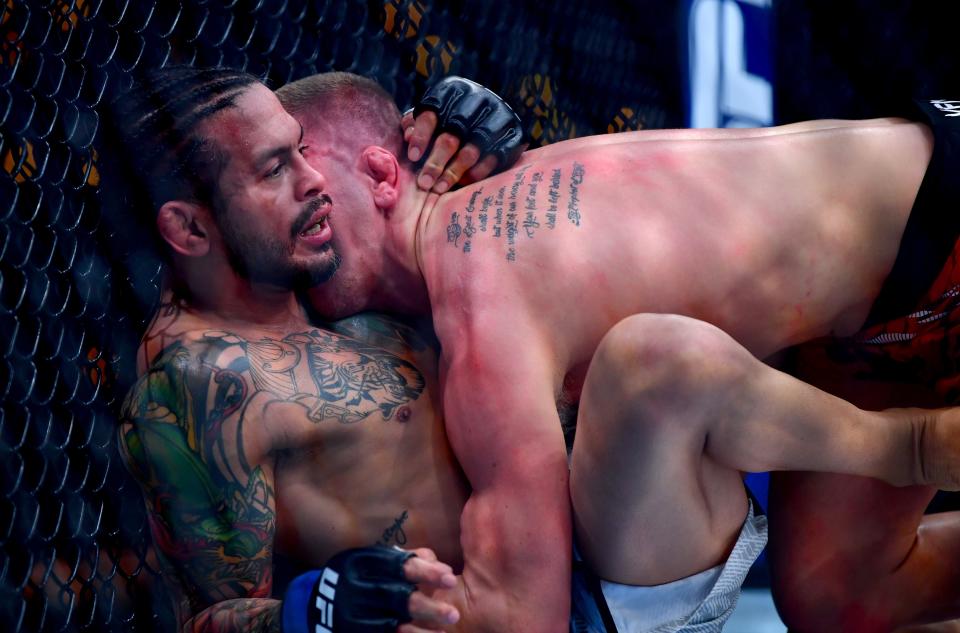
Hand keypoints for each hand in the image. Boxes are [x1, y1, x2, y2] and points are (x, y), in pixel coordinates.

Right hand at [282, 546, 458, 632]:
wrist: (315, 605)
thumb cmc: (359, 577)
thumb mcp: (373, 560)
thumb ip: (404, 560)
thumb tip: (438, 562)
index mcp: (361, 563)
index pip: (397, 566)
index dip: (425, 572)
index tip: (450, 577)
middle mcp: (353, 588)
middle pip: (394, 598)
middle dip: (427, 607)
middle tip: (454, 614)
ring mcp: (350, 615)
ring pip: (389, 625)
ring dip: (419, 631)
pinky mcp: (351, 632)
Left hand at [404, 76, 526, 192]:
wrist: (495, 110)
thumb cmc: (453, 115)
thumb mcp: (433, 113)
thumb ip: (416, 124)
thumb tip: (407, 136)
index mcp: (451, 91)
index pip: (431, 115)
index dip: (420, 137)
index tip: (412, 158)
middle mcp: (475, 100)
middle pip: (451, 137)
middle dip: (435, 163)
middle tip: (424, 183)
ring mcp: (497, 116)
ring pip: (471, 151)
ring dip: (453, 173)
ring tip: (439, 188)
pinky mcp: (513, 134)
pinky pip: (493, 159)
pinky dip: (476, 173)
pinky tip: (463, 183)